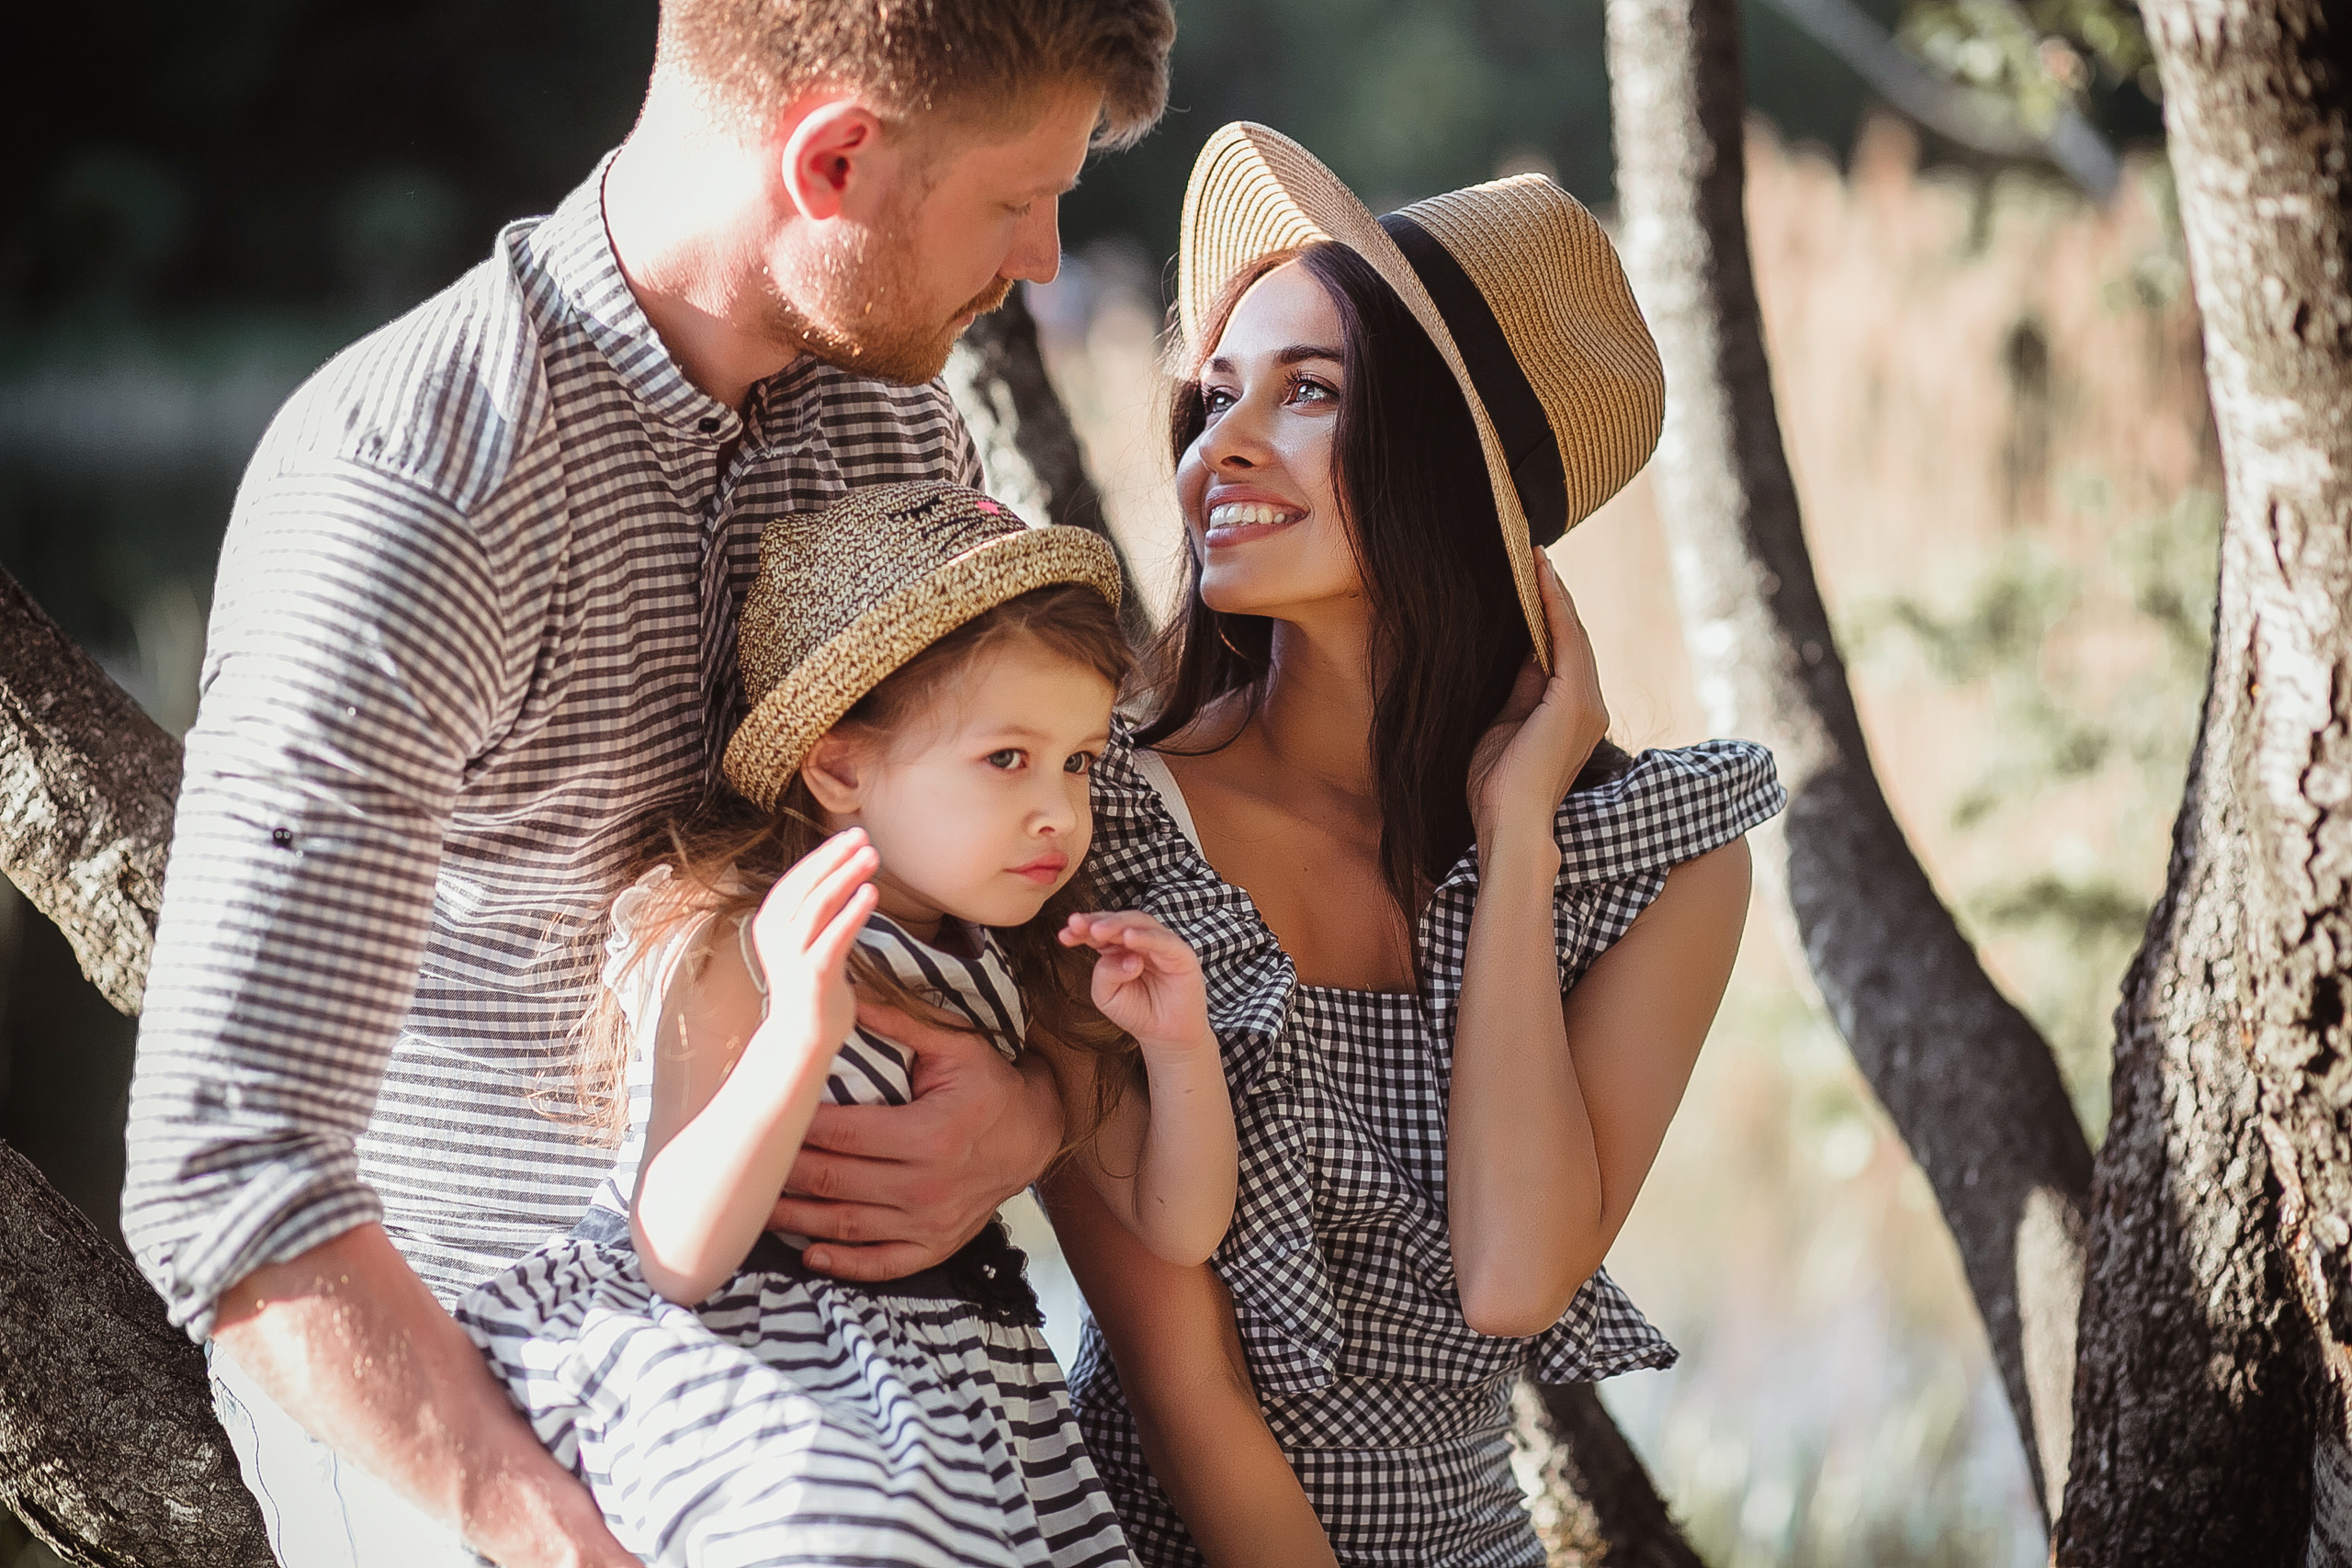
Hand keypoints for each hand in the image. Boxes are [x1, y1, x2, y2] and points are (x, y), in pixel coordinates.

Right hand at [746, 828, 877, 1067]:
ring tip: (873, 857)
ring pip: (819, 905)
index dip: (823, 855)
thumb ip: (816, 910)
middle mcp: (776, 936)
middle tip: (863, 837)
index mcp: (770, 923)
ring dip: (847, 876)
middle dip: (836, 858)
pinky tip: (872, 893)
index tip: (850, 836)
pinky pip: (835, 936)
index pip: (796, 879)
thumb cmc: (810, 985)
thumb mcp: (806, 940)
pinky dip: (853, 912)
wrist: (801, 1038)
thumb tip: (841, 870)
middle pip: (807, 886)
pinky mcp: (814, 974)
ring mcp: (793, 955)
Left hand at [771, 996, 1063, 1279]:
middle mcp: (927, 1185)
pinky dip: (842, 1265)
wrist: (1036, 1134)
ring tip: (757, 1208)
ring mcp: (931, 1222)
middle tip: (745, 1164)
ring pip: (847, 1226)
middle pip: (834, 1181)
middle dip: (784, 1173)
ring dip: (796, 1220)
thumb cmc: (990, 1085)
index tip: (766, 1119)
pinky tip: (809, 1256)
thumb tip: (844, 995)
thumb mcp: (956, 1046)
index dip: (799, 1128)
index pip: (843, 1133)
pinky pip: (882, 1264)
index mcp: (930, 1134)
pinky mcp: (937, 1245)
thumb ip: (899, 1024)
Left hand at [1060, 910, 1213, 1055]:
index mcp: (1117, 947)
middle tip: (1076, 924)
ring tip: (1097, 930)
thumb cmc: (1136, 1012)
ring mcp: (1161, 944)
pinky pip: (1163, 940)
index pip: (1098, 931)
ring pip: (1139, 923)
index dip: (1081, 929)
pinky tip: (1128, 938)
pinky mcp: (1181, 954)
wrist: (1165, 1036)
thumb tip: (1125, 958)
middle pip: (1117, 921)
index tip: (1063, 935)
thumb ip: (1105, 974)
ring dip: (1117, 924)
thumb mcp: (1107, 996)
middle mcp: (1139, 941)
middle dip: (1096, 921)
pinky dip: (1146, 937)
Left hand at [1467, 552, 1606, 845]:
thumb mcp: (1506, 724)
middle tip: (1534, 556)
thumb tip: (1523, 652)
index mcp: (1573, 715)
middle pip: (1572, 638)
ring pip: (1572, 635)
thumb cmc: (1498, 785)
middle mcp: (1590, 706)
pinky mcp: (1574, 701)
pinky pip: (1565, 642)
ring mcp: (1587, 703)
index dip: (1550, 615)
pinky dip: (1553, 608)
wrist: (1508, 822)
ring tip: (1536, 558)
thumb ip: (1520, 688)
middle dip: (1554, 596)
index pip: (1563, 654)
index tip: (1533, 581)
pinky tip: (1540, 580)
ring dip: (1554, 593)